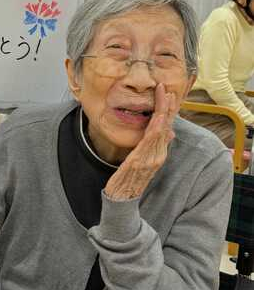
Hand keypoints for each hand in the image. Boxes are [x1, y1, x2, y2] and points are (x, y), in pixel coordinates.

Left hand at [104, 83, 177, 200]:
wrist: (122, 200)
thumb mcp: (142, 162)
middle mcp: (158, 155)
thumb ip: (152, 148)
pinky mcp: (140, 161)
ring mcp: (151, 159)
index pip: (165, 128)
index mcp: (157, 154)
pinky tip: (158, 117)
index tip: (168, 95)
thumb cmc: (130, 181)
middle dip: (167, 106)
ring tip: (164, 96)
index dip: (167, 111)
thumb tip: (167, 134)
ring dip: (163, 112)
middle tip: (166, 88)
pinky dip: (156, 127)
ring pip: (160, 131)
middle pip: (166, 126)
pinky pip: (150, 142)